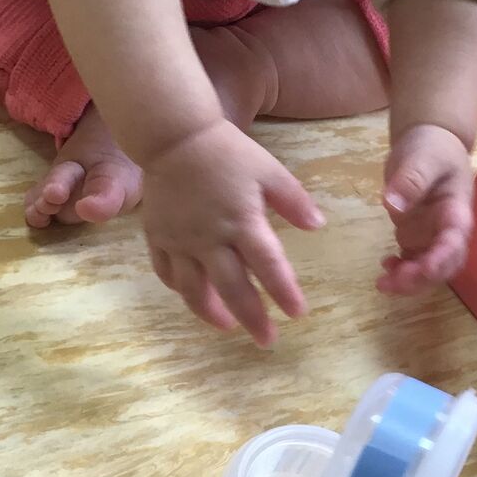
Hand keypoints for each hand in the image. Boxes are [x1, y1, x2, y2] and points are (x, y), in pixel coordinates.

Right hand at [143, 119, 323, 345]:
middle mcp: (210, 238)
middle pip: (232, 288)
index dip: (284, 292)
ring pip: (194, 289)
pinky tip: (195, 298)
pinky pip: (167, 273)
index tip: (298, 314)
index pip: (268, 265)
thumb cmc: (228, 151)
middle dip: (252, 318)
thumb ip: (294, 200)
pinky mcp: (158, 237)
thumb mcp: (269, 170)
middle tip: (267, 341)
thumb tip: (318, 226)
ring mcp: (180, 240)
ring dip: (212, 313)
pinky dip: (181, 290)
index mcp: (242, 221)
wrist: (174, 136)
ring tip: (229, 328)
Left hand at [377, 124, 474, 294]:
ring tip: (383, 283)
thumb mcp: (424, 157)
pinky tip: (385, 266)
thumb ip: (412, 179)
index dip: (442, 258)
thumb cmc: (433, 148)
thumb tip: (393, 205)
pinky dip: (400, 271)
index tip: (424, 269)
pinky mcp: (418, 238)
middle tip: (394, 282)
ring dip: (409, 282)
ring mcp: (433, 236)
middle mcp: (449, 230)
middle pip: (444, 264)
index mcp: (457, 211)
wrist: (430, 144)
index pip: (455, 240)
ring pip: (428, 270)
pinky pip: (413, 263)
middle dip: (422, 279)